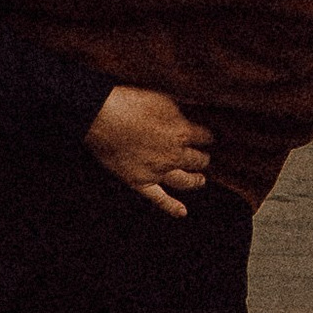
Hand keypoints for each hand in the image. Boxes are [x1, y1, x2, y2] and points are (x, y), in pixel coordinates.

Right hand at [85, 84, 211, 219]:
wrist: (105, 119)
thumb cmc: (131, 104)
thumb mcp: (163, 99)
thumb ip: (178, 113)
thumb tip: (186, 119)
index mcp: (182, 132)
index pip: (203, 137)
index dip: (206, 136)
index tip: (208, 137)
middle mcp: (175, 155)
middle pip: (196, 160)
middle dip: (203, 158)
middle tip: (205, 158)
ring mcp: (159, 171)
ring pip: (184, 180)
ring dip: (195, 181)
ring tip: (201, 180)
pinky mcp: (141, 182)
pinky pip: (159, 198)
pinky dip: (171, 206)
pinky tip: (182, 212)